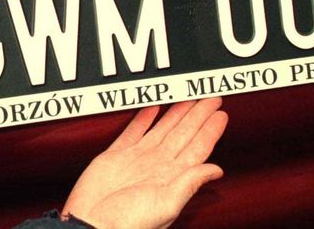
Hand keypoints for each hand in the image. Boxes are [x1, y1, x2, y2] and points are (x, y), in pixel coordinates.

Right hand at [62, 98, 227, 228]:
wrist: (92, 223)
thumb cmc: (126, 222)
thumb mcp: (166, 205)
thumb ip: (190, 184)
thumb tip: (216, 170)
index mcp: (172, 177)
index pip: (197, 148)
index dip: (210, 130)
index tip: (220, 114)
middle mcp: (157, 165)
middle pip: (183, 133)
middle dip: (198, 115)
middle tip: (210, 98)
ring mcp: (137, 159)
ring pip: (162, 129)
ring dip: (176, 113)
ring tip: (187, 98)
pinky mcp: (116, 156)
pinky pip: (133, 132)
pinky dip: (143, 119)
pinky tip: (152, 109)